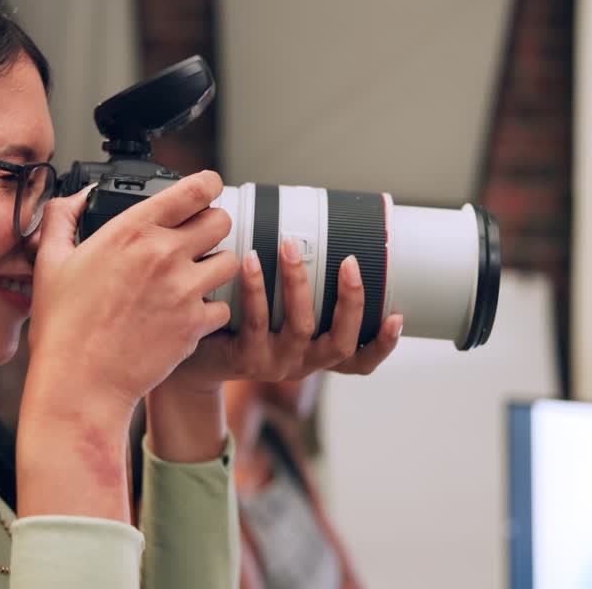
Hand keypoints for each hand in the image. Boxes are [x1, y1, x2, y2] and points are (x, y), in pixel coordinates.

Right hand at [24, 171, 239, 412]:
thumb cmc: (62, 326)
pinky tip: (187, 314)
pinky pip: (224, 306)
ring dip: (216, 266)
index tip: (206, 190)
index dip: (207, 184)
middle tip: (197, 241)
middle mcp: (163, 254)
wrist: (79, 383)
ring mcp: (183, 290)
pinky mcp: (195, 324)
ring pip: (230, 261)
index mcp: (131, 230)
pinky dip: (211, 310)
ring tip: (194, 278)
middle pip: (221, 220)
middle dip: (212, 227)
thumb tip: (80, 196)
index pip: (194, 189)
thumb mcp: (50, 261)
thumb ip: (62, 217)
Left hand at [166, 237, 402, 393]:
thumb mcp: (277, 315)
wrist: (193, 356)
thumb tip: (310, 226)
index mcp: (316, 353)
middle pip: (340, 343)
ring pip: (300, 327)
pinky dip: (257, 288)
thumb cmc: (241, 325)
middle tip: (350, 263)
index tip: (398, 316)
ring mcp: (274, 364)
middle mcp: (302, 363)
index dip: (382, 345)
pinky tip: (250, 261)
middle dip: (351, 303)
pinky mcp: (243, 359)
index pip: (359, 361)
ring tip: (290, 246)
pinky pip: (255, 322)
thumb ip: (300, 290)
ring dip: (299, 283)